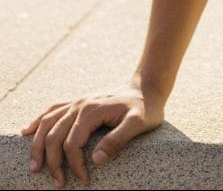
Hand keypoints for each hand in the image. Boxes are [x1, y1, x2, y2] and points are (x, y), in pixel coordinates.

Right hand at [22, 84, 163, 188]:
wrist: (148, 87)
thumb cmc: (146, 107)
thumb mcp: (138, 123)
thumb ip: (118, 140)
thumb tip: (95, 159)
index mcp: (92, 110)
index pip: (72, 143)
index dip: (74, 165)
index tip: (83, 181)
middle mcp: (81, 104)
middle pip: (54, 135)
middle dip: (53, 162)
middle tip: (58, 183)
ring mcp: (79, 101)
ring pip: (48, 123)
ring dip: (38, 145)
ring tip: (35, 166)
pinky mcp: (80, 102)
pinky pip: (53, 110)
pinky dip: (39, 121)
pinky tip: (28, 131)